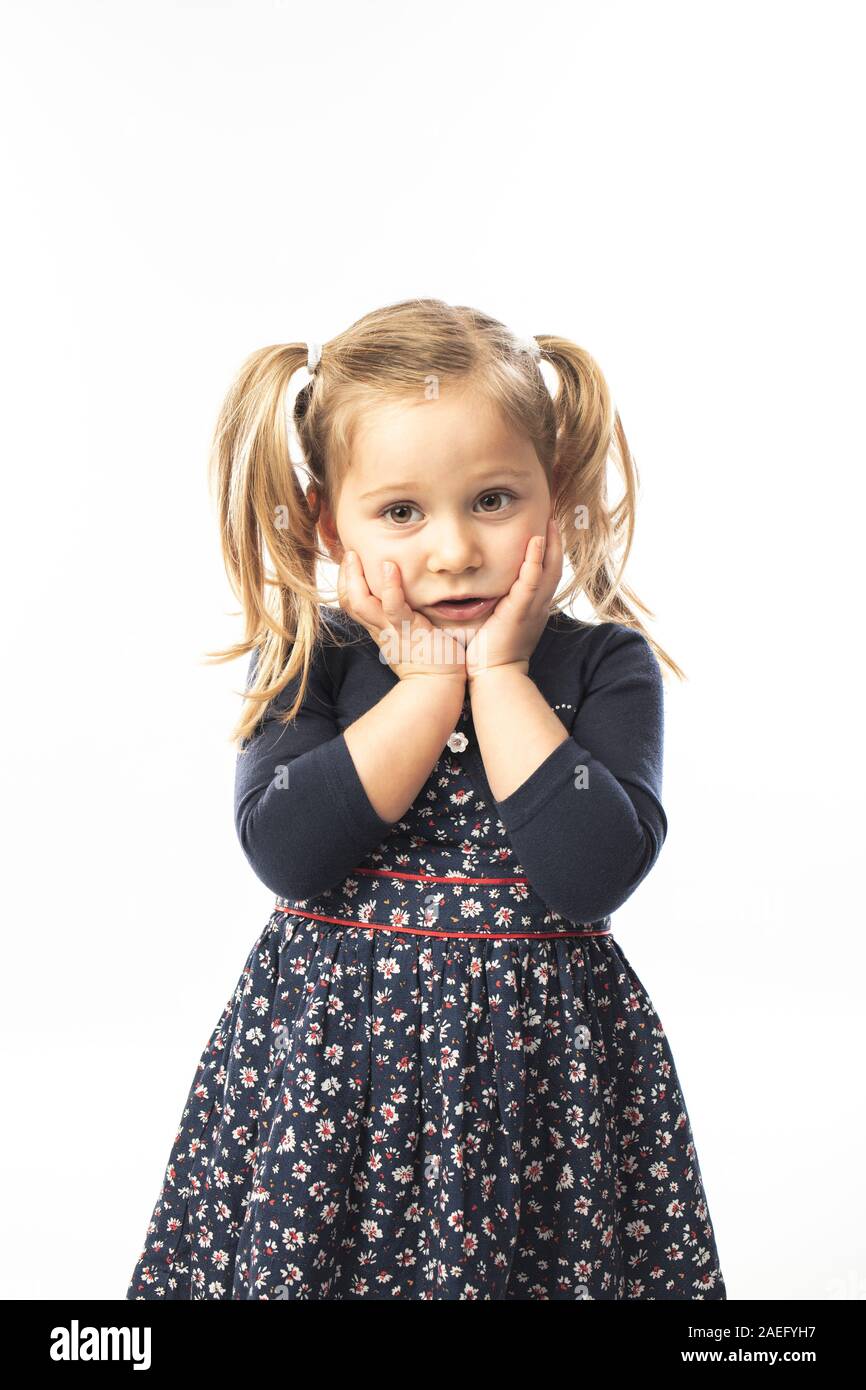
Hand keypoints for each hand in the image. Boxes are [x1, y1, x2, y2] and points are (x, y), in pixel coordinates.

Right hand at [337, 550, 468, 684]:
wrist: (439, 686)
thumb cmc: (433, 659)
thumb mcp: (412, 633)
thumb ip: (407, 615)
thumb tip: (410, 595)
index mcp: (380, 628)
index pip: (353, 602)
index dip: (346, 582)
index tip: (350, 561)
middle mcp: (380, 628)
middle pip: (349, 601)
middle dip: (345, 575)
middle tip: (349, 552)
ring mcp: (392, 630)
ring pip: (361, 603)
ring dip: (355, 578)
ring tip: (356, 555)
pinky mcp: (409, 631)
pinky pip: (393, 608)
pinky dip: (389, 587)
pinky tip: (390, 567)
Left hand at [464, 516, 562, 681]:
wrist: (493, 675)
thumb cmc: (489, 652)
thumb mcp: (497, 621)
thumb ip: (495, 603)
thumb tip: (479, 586)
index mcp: (533, 607)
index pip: (546, 572)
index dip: (548, 551)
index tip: (544, 529)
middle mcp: (539, 605)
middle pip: (555, 566)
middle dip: (556, 541)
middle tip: (552, 515)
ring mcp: (532, 607)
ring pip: (549, 569)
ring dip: (551, 543)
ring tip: (549, 519)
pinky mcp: (521, 610)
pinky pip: (533, 581)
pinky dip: (535, 560)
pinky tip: (536, 541)